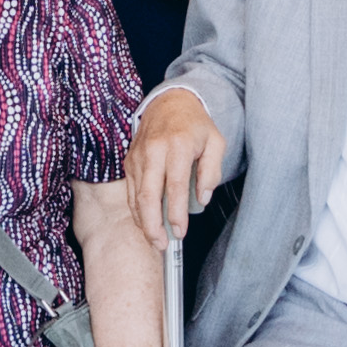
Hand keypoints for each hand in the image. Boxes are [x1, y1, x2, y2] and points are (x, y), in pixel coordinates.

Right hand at [123, 84, 228, 245]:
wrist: (169, 103)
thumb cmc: (195, 125)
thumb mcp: (216, 142)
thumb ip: (211, 172)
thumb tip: (202, 199)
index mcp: (177, 145)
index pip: (174, 185)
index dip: (176, 212)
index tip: (180, 231)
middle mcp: (154, 151)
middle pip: (148, 194)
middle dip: (153, 224)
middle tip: (162, 244)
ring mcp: (138, 156)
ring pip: (136, 195)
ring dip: (143, 221)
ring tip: (155, 240)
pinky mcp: (130, 161)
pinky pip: (130, 190)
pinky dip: (136, 210)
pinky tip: (145, 223)